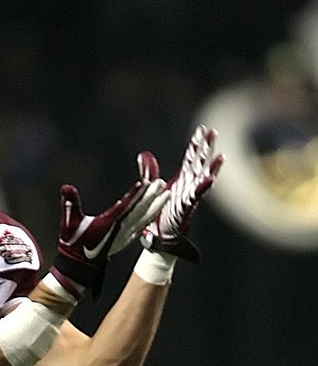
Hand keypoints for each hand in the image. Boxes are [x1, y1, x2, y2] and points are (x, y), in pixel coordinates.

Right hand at [49, 166, 166, 300]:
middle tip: (161, 184)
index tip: (146, 183)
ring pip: (143, 218)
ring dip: (155, 206)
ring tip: (165, 195)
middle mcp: (119, 229)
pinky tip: (156, 212)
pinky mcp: (125, 240)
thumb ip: (69, 203)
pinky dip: (150, 217)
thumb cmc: (74, 245)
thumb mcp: (68, 223)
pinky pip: (141, 226)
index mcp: (107, 224)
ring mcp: (124, 236)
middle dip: (150, 197)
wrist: (78, 267)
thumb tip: (66, 187)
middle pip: (138, 210)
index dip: (136, 194)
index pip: (125, 206)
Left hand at [141, 126, 222, 261]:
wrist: (159, 236)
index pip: (191, 157)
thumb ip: (150, 171)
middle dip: (206, 148)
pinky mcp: (186, 207)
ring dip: (212, 168)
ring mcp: (189, 196)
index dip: (196, 143)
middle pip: (200, 163)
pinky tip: (210, 178)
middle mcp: (188, 186)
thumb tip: (144, 155)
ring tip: (220, 156)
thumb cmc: (160, 213)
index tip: (202, 129)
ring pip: (203, 178)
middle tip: (213, 132)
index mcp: (181, 180)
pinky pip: (197, 196)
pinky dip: (204, 187)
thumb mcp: (152, 187)